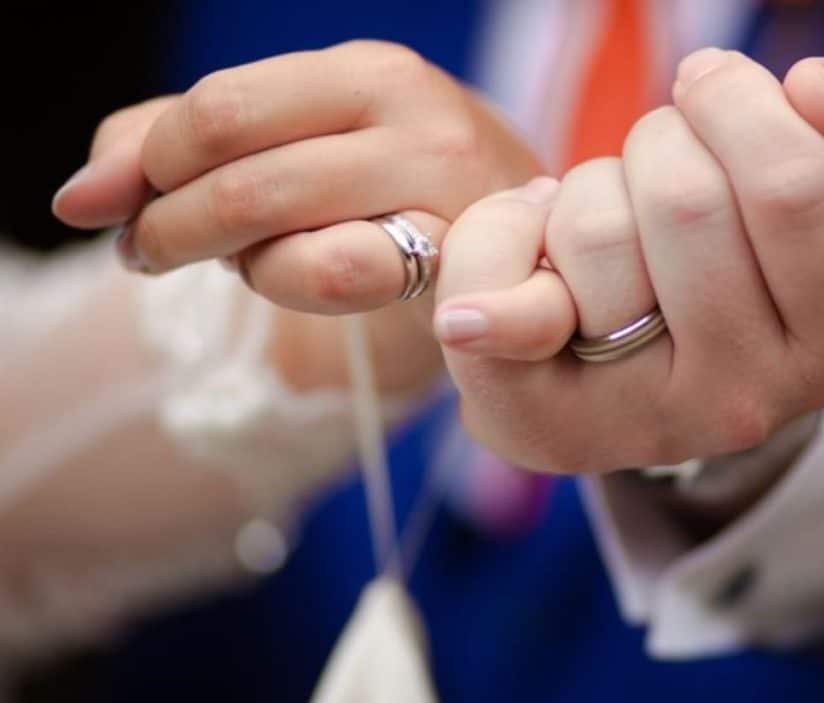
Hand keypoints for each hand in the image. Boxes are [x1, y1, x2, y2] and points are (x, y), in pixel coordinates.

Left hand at [53, 40, 541, 315]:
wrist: (516, 241)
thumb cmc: (389, 187)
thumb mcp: (295, 138)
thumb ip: (175, 143)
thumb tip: (79, 197)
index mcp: (367, 71)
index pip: (216, 110)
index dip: (141, 167)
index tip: (111, 208)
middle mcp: (413, 114)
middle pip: (237, 167)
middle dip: (166, 223)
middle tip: (145, 252)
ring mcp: (441, 190)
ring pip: (278, 229)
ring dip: (225, 259)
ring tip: (230, 261)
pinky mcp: (454, 261)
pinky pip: (333, 279)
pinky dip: (284, 284)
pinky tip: (284, 277)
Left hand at [433, 51, 823, 472]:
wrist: (644, 371)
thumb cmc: (733, 265)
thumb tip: (811, 90)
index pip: (792, 187)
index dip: (736, 107)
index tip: (706, 91)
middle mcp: (747, 403)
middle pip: (683, 201)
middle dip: (655, 148)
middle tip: (652, 182)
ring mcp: (640, 423)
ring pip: (594, 231)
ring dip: (585, 194)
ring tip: (602, 241)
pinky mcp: (543, 426)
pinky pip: (497, 290)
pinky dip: (491, 248)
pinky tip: (479, 300)